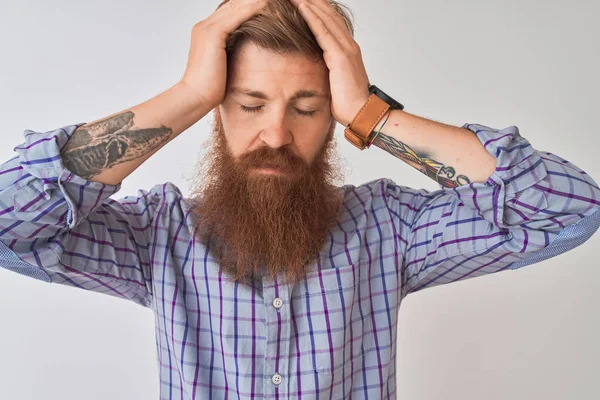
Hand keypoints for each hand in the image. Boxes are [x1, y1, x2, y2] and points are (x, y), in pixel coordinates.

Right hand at [180, 0, 267, 110]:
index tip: (270, 5)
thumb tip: (249, 55)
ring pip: (237, 5)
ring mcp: (208, 28)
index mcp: (207, 32)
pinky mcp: (213, 34)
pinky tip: (268, 5)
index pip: (232, 10)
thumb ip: (232, 55)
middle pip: (235, 3)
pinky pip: (237, 15)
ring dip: (256, 1)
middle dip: (254, 0)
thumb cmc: (211, 88)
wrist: (196, 97)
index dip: (250, 6)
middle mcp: (205, 25)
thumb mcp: (224, 66)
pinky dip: (253, 8)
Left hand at [289, 0, 370, 125]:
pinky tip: (302, 7)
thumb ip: (327, 70)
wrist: (361, 114)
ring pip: (325, 18)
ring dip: (309, 3)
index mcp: (347, 50)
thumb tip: (314, 70)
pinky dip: (312, 17)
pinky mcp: (340, 57)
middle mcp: (349, 45)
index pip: (331, 21)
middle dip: (312, 0)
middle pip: (328, 14)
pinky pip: (323, 32)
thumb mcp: (334, 82)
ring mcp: (346, 49)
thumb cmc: (347, 103)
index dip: (317, 8)